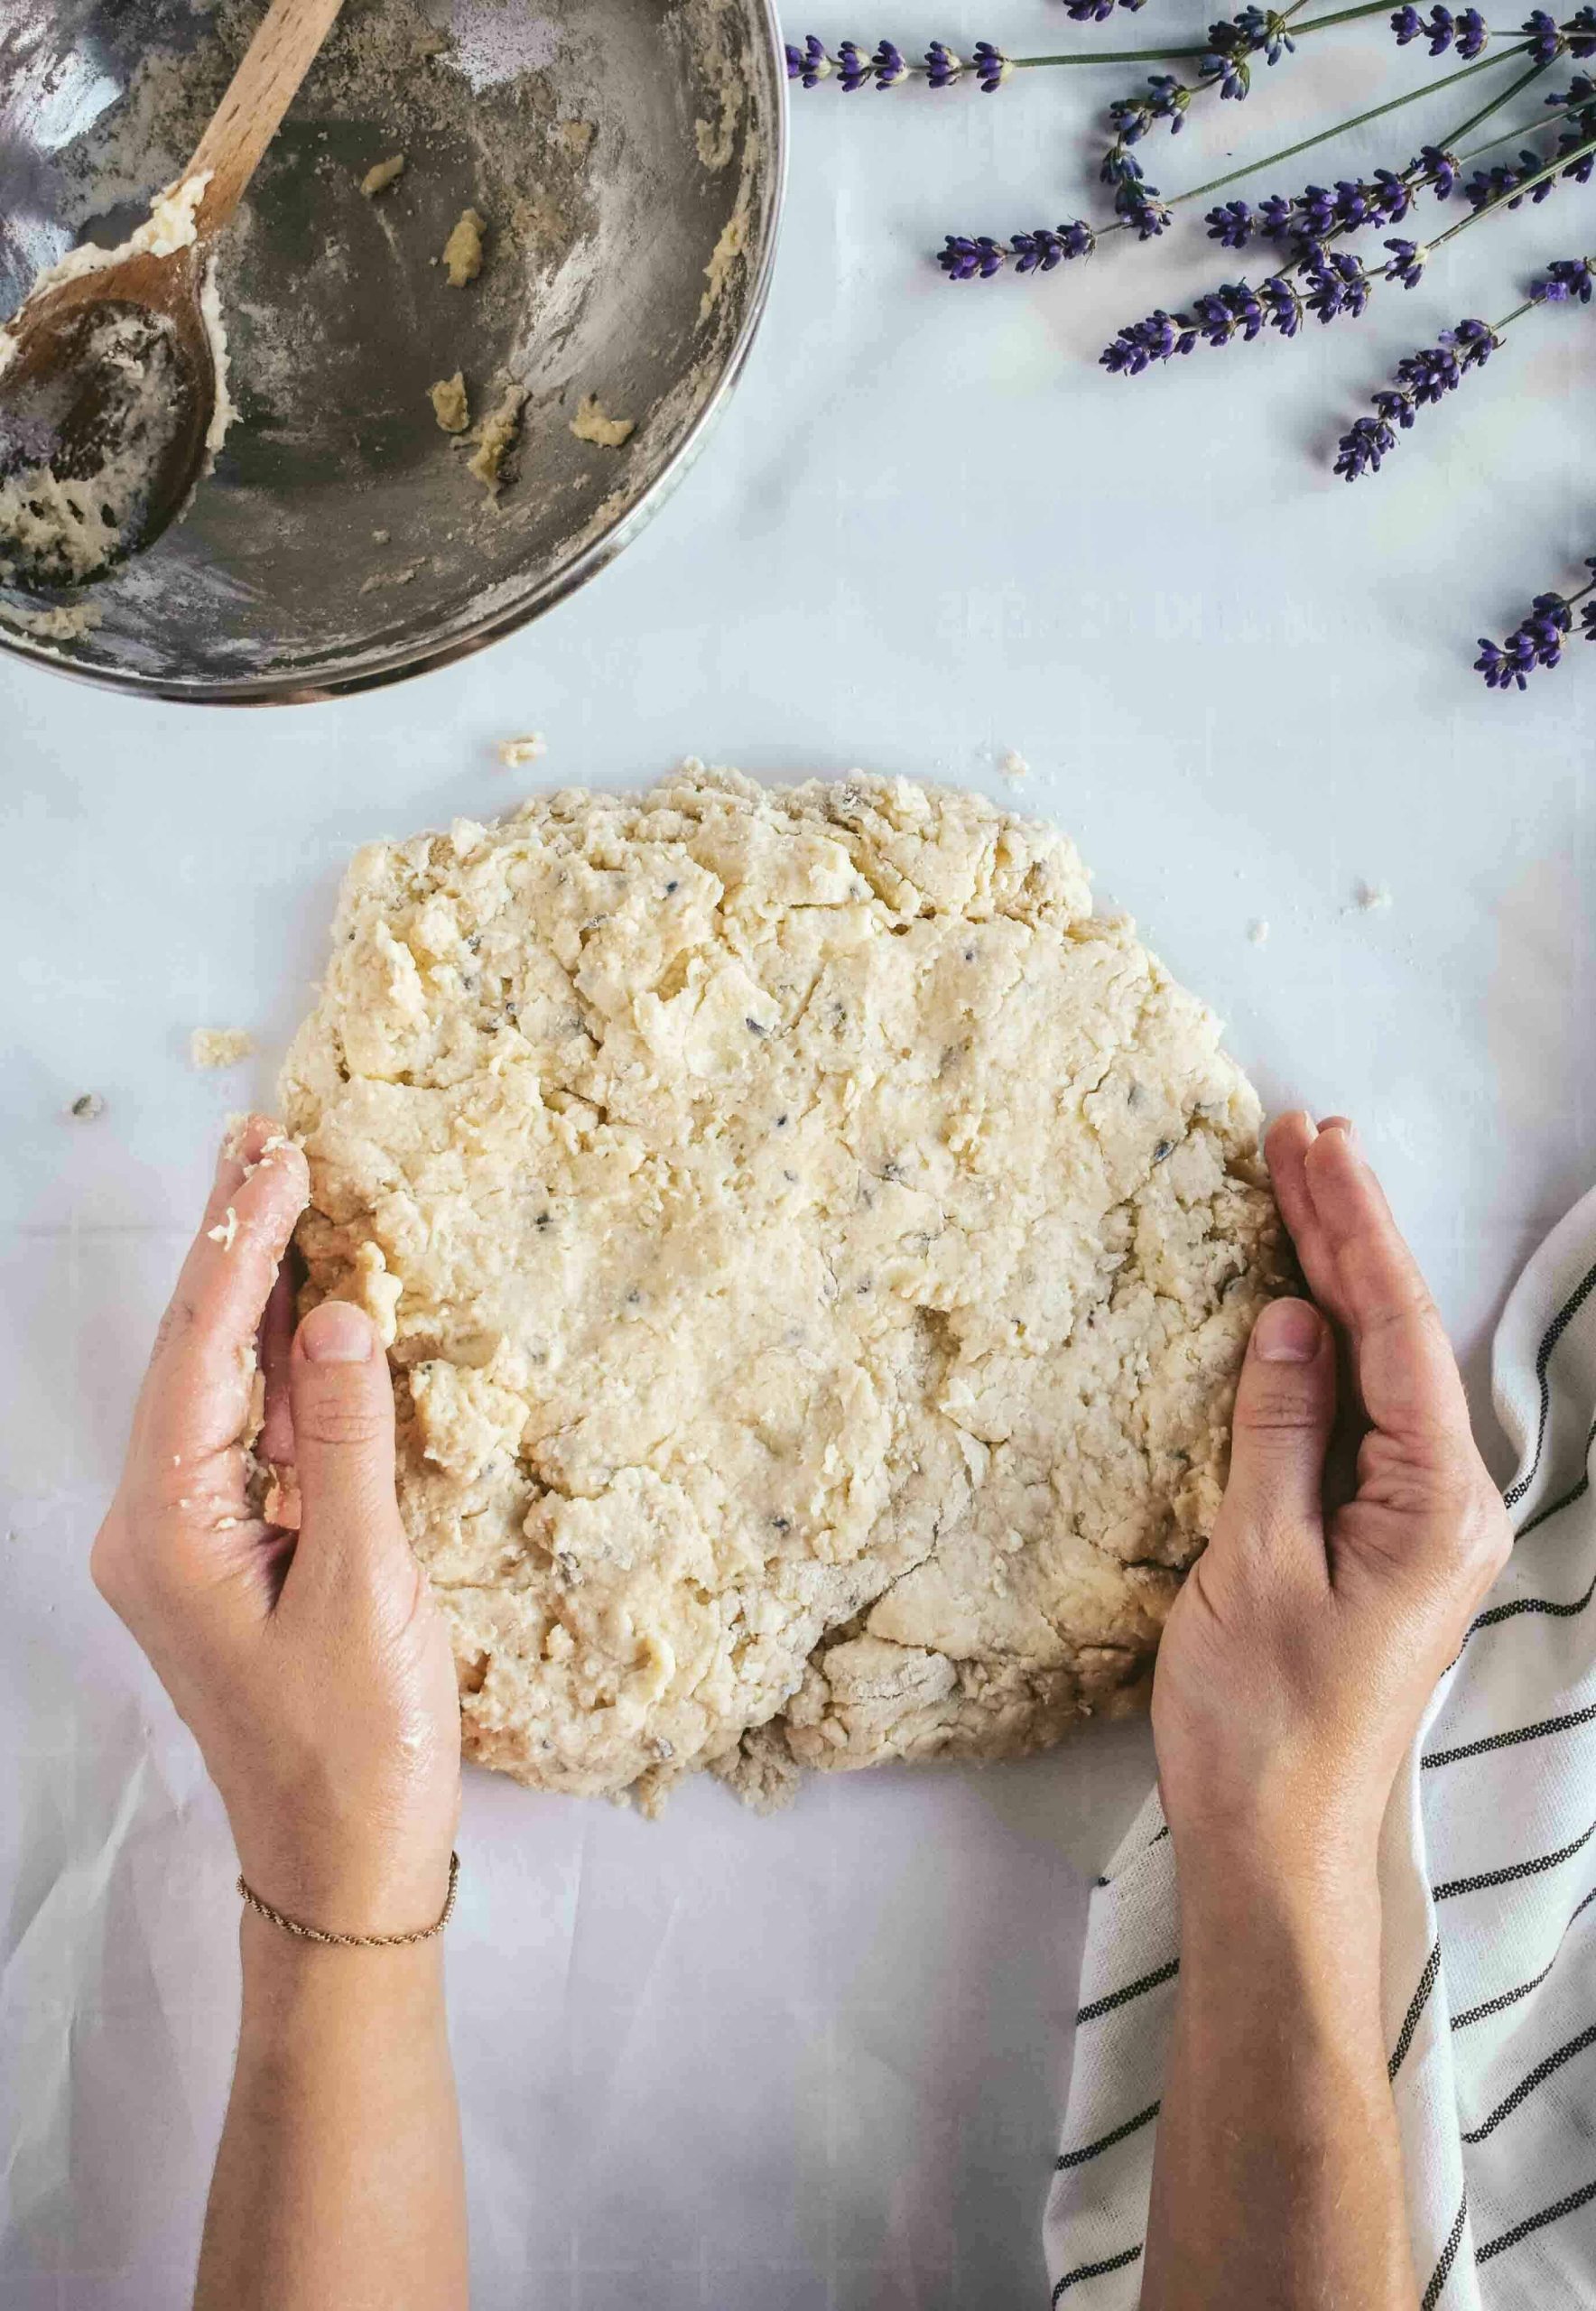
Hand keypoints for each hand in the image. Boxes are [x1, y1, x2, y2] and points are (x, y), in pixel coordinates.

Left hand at [92, 1116, 460, 1933]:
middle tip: (264, 1137)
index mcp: (168, 1529)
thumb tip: (341, 1314)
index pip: (201, 1355)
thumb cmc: (359, 1746)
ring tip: (278, 1186)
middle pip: (191, 1354)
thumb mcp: (368, 1588)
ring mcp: (186, 1540)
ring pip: (217, 1386)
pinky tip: (305, 1305)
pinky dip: (278, 1362)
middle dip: (231, 1245)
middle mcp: (154, 1523)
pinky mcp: (227, 1556)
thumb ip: (349, 1443)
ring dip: (254, 1292)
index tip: (281, 1158)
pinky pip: (247, 1434)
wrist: (342, 1871)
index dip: (242, 1249)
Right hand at [1152, 1111, 1511, 1880]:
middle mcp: (1448, 1503)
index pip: (1393, 1330)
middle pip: (1398, 1335)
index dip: (1349, 1227)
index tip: (1310, 1144)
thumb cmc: (1259, 1719)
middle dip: (1348, 1230)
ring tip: (1304, 1180)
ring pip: (1382, 1367)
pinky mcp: (1379, 1540)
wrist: (1272, 1844)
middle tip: (1301, 1133)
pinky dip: (1328, 1345)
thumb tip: (1292, 1320)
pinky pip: (1360, 1415)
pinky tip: (1302, 1300)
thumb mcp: (1252, 1563)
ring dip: (1338, 1275)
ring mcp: (1418, 1522)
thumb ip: (1278, 1433)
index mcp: (1436, 1503)